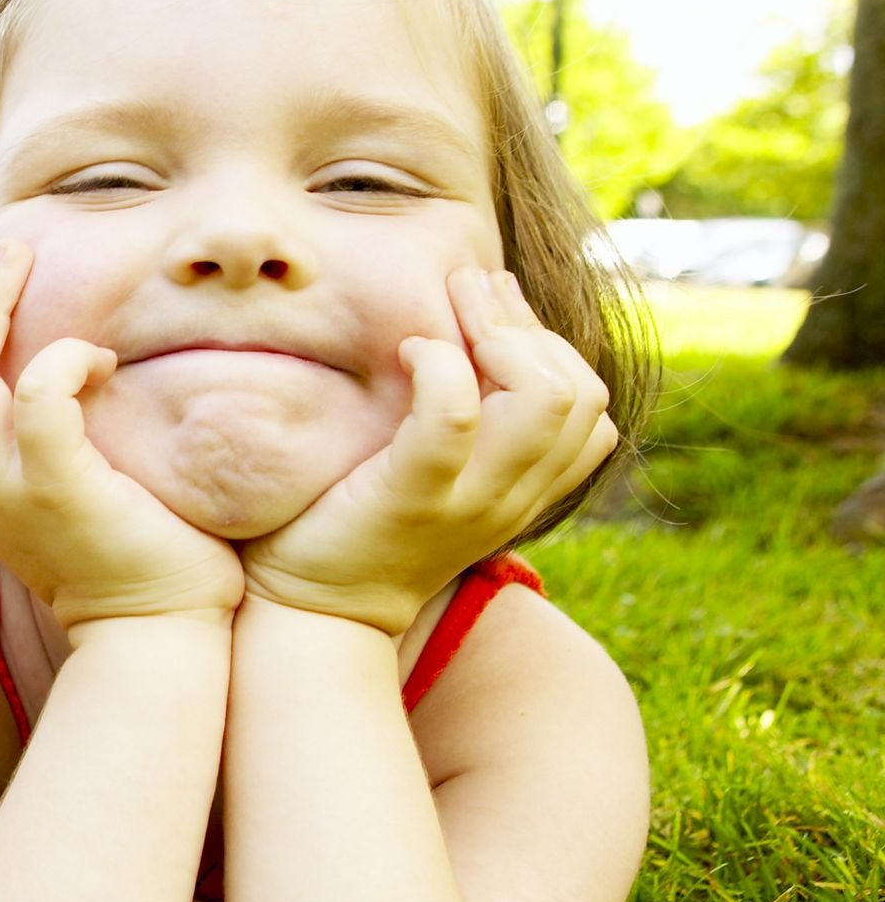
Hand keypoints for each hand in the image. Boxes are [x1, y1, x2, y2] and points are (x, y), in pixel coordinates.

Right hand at [0, 241, 243, 629]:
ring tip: (32, 271)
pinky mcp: (59, 492)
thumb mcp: (56, 500)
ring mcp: (7, 494)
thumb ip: (33, 452)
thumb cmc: (127, 559)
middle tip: (11, 256)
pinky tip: (101, 359)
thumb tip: (44, 382)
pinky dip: (62, 361)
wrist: (158, 635)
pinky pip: (38, 402)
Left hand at [240, 267, 617, 633]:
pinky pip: (454, 418)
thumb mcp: (433, 474)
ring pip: (543, 400)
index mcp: (524, 492)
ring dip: (496, 333)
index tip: (492, 312)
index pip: (591, 410)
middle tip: (467, 289)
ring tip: (442, 310)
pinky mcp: (411, 498)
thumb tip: (470, 325)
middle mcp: (511, 497)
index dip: (552, 347)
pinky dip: (438, 367)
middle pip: (580, 394)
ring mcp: (468, 501)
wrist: (309, 612)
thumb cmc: (355, 524)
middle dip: (527, 325)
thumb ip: (466, 424)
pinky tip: (405, 350)